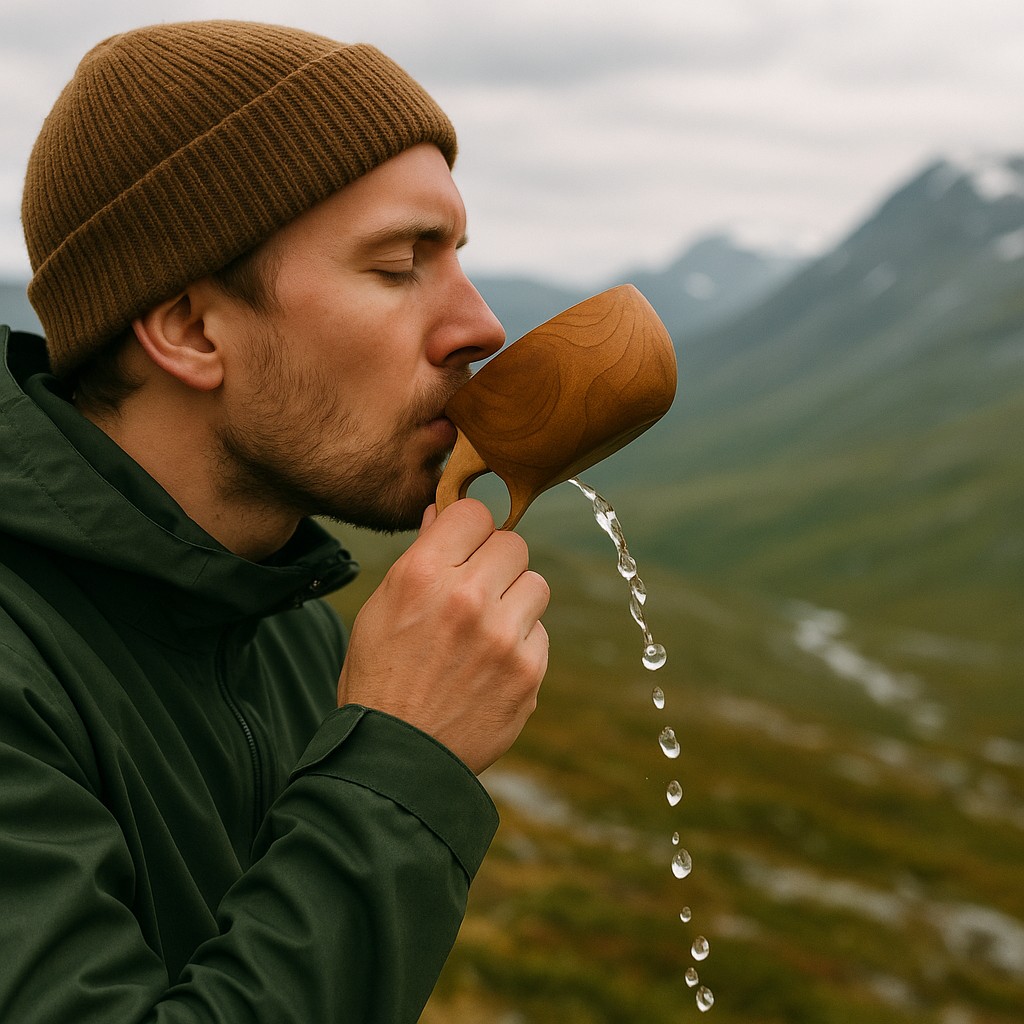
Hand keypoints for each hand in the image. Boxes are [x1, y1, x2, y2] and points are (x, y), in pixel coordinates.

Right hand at [337, 499, 548, 773]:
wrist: (395, 760)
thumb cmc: (380, 679)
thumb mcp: (381, 610)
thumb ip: (420, 557)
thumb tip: (444, 512)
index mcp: (423, 575)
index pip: (475, 513)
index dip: (470, 529)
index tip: (465, 546)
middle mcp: (467, 598)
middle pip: (514, 544)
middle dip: (496, 564)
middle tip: (476, 591)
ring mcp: (503, 636)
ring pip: (535, 585)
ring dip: (515, 602)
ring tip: (484, 631)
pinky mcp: (528, 672)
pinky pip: (540, 633)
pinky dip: (520, 645)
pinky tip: (490, 667)